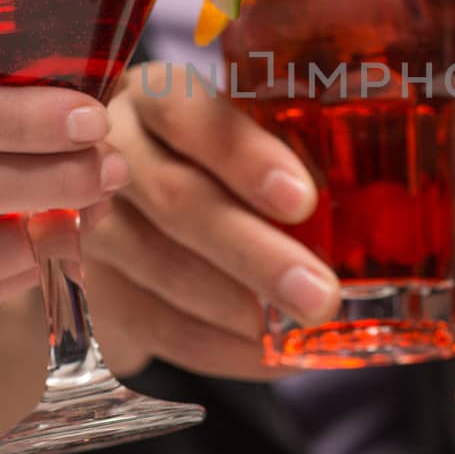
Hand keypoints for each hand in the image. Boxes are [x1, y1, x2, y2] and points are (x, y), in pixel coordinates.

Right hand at [0, 60, 339, 453]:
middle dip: (254, 253)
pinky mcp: (79, 285)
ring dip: (235, 308)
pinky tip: (271, 358)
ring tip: (299, 331)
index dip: (247, 158)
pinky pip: (148, 322)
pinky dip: (216, 347)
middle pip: (177, 200)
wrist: (125, 206)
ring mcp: (80, 219)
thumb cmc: (212, 160)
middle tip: (320, 294)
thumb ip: (290, 152)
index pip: (192, 114)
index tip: (304, 200)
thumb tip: (375, 214)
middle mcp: (107, 149)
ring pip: (157, 267)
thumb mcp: (241, 135)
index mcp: (155, 95)